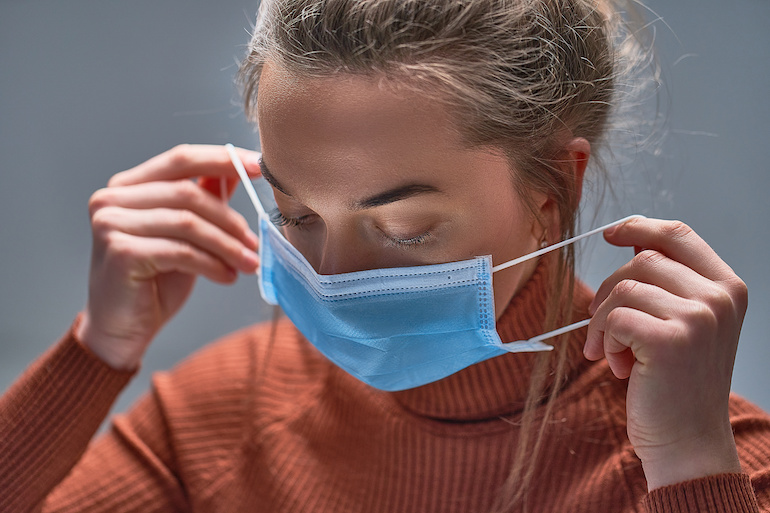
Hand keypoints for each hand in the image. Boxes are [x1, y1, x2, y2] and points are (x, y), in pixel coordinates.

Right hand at [77, 144, 261, 369]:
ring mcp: (110, 223)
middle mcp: (112, 199)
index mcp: (128, 186)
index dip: (222, 159)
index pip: (181, 159)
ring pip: (188, 222)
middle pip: (188, 193)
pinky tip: (227, 276)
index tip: (259, 167)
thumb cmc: (154, 281)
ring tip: (248, 264)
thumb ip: (204, 198)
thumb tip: (238, 169)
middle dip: (230, 219)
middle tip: (256, 242)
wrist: (122, 329)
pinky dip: (212, 264)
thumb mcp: (185, 234)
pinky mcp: (120, 252)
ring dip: (226, 245)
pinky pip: (181, 251)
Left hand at [583, 217, 747, 489]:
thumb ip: (667, 284)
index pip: (678, 233)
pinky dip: (603, 342)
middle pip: (642, 259)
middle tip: (605, 327)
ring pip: (622, 289)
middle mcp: (719, 297)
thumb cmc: (676, 382)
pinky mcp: (670, 340)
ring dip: (603, 323)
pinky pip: (613, 319)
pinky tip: (617, 368)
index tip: (612, 233)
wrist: (688, 441)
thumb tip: (628, 240)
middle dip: (610, 291)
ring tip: (615, 353)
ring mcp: (698, 317)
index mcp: (727, 287)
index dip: (640, 227)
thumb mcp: (684, 324)